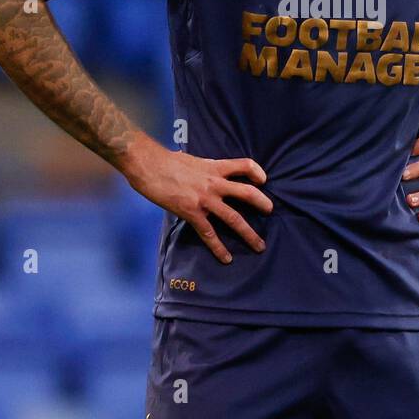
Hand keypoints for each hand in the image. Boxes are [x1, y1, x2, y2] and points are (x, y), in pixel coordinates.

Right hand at [122, 135, 272, 263]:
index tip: (263, 179)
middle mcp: (215, 182)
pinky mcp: (192, 212)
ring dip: (249, 233)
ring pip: (234, 218)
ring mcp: (205, 199)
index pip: (244, 165)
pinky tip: (226, 258)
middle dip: (262, 203)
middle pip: (247, 193)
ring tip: (259, 245)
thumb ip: (203, 169)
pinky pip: (209, 233)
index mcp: (215, 167)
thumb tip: (203, 173)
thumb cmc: (165, 160)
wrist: (148, 164)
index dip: (257, 172)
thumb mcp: (192, 160)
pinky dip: (219, 248)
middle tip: (270, 211)